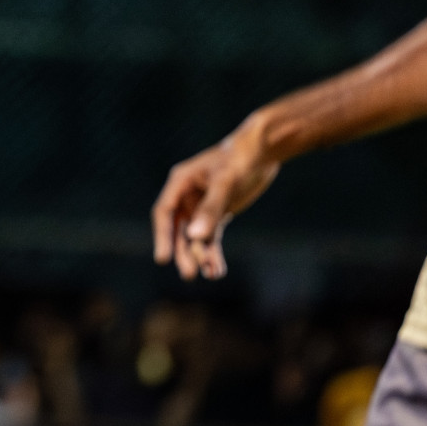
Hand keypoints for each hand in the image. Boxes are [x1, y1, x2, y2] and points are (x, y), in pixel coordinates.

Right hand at [152, 122, 279, 279]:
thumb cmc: (241, 159)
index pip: (164, 213)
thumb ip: (210, 210)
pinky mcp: (217, 211)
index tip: (163, 259)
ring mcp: (201, 205)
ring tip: (211, 274)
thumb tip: (194, 237)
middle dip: (184, 252)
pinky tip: (218, 270)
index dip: (162, 237)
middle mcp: (186, 195)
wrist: (264, 151)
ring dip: (202, 255)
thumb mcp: (226, 183)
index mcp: (180, 182)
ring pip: (195, 236)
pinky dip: (214, 252)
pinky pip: (211, 236)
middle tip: (189, 275)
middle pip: (178, 230)